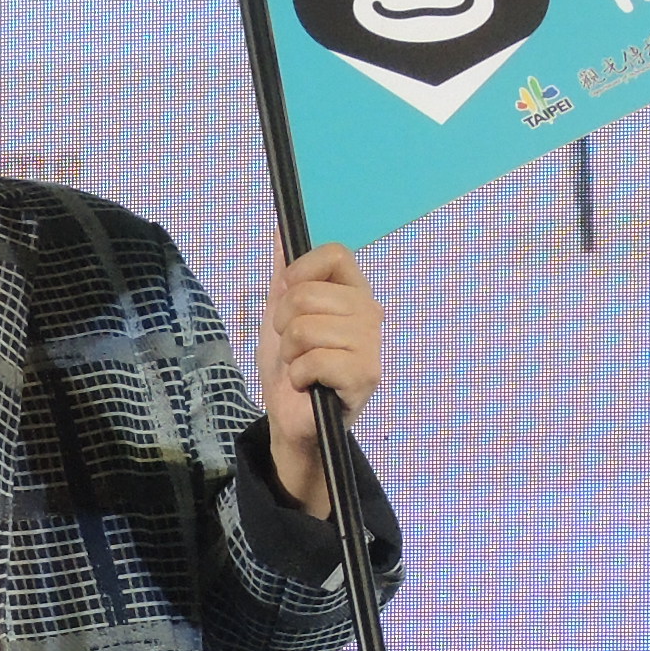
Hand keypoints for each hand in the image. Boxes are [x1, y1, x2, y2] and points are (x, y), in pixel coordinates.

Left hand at [256, 242, 384, 517]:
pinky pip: (316, 360)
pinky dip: (299, 375)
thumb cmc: (290, 367)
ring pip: (308, 328)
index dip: (302, 270)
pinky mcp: (365, 376)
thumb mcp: (279, 316)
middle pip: (310, 294)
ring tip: (301, 366)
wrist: (290, 418)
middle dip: (284, 323)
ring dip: (291, 353)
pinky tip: (309, 385)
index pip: (336, 254)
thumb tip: (280, 232)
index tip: (285, 293)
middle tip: (292, 346)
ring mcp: (370, 345)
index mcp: (353, 292)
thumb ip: (284, 276)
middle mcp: (369, 313)